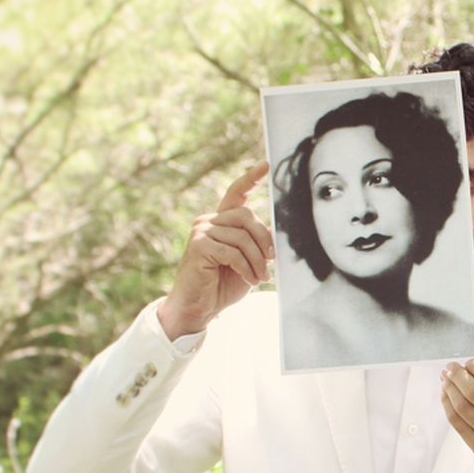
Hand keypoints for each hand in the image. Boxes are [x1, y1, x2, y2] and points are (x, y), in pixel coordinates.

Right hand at [158, 163, 273, 337]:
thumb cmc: (224, 285)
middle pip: (246, 216)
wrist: (200, 308)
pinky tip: (250, 280)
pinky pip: (232, 252)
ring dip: (256, 261)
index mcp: (221, 221)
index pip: (236, 193)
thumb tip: (275, 230)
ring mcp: (201, 231)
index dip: (251, 178)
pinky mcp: (198, 246)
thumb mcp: (249, 261)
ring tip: (260, 278)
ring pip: (242, 237)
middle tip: (271, 262)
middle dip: (264, 240)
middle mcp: (208, 221)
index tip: (266, 164)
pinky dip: (247, 268)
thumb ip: (258, 244)